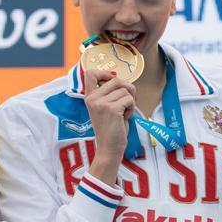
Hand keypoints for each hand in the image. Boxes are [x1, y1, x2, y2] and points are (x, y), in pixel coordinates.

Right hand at [83, 70, 135, 184]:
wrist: (109, 148)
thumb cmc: (111, 128)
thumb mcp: (105, 108)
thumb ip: (108, 93)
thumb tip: (118, 78)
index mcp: (89, 97)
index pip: (90, 73)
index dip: (105, 72)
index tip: (113, 81)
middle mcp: (93, 98)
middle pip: (117, 79)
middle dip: (127, 90)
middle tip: (126, 104)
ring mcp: (101, 103)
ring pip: (125, 90)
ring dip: (130, 101)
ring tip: (123, 113)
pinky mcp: (112, 109)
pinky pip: (129, 99)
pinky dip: (132, 108)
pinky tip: (125, 118)